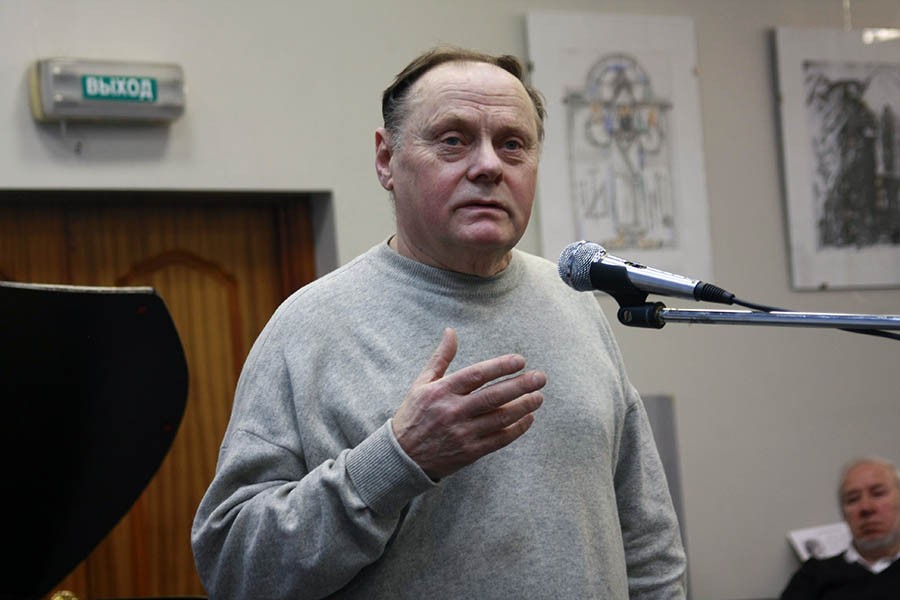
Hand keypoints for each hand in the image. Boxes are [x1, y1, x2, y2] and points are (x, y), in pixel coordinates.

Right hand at [392, 328, 545, 478]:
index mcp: (441, 391)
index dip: (500, 366)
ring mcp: (462, 434)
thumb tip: (451, 331)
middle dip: (520, 386)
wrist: (403, 457)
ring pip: (500, 419)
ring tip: (539, 397)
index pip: (476, 375)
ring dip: (523, 407)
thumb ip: (440, 358)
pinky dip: (516, 429)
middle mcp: (452, 412)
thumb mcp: (422, 384)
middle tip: (541, 377)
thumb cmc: (414, 414)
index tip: (520, 360)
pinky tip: (528, 418)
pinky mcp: (470, 452)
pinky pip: (499, 440)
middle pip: (493, 397)